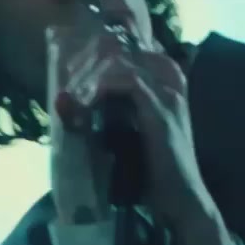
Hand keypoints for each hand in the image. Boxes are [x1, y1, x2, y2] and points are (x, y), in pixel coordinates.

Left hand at [51, 29, 229, 244]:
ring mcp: (168, 90)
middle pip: (120, 46)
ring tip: (70, 94)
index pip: (125, 44)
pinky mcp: (161, 108)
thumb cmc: (151, 169)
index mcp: (165, 77)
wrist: (180, 199)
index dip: (93, 52)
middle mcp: (170, 76)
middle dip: (85, 60)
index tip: (69, 72)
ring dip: (88, 74)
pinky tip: (83, 103)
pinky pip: (126, 80)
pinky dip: (98, 88)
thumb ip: (104, 110)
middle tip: (65, 83)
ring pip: (119, 59)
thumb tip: (64, 99)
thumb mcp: (123, 129)